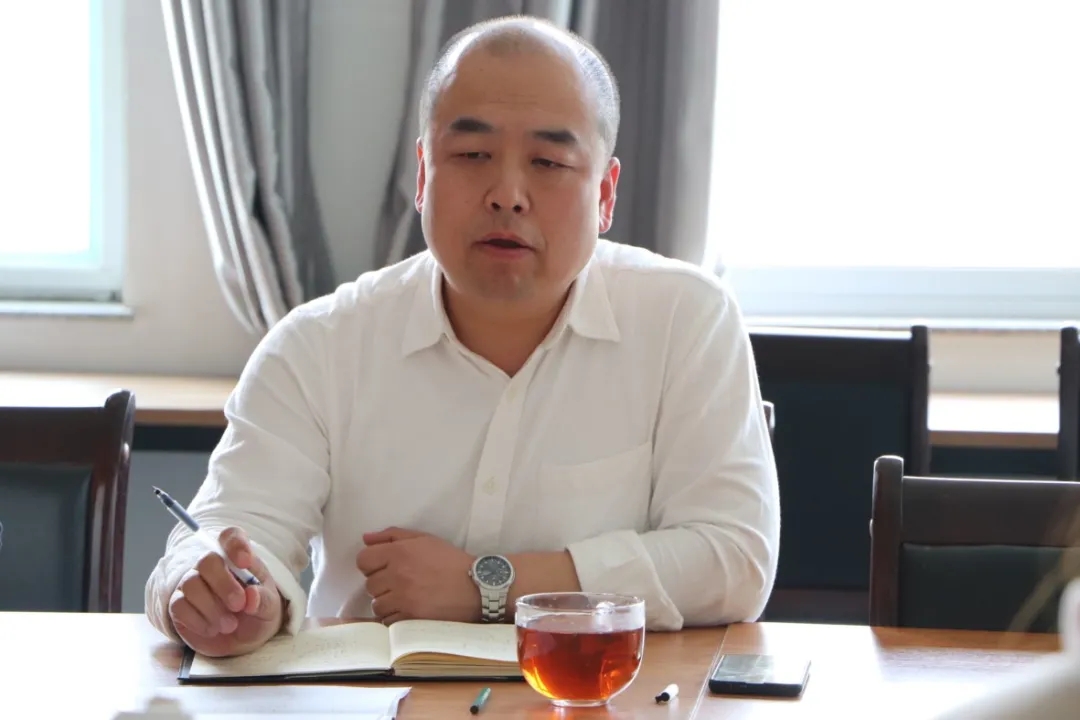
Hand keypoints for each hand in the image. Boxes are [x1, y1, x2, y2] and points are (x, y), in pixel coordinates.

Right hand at [168, 527, 283, 656]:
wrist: (243, 640)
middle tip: (239, 604)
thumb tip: (252, 594)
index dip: (235, 545)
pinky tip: (212, 629)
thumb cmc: (258, 613)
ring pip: (191, 584)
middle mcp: (213, 566)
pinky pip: (179, 605)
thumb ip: (264, 600)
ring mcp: (193, 584)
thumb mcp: (270, 608)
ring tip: (230, 625)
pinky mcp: (179, 605)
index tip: (245, 562)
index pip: (230, 536)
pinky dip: (198, 620)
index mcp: (238, 558)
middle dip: (223, 584)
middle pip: (207, 560)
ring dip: (212, 608)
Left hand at [356, 527, 478, 623]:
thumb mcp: (424, 539)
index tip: (384, 568)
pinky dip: (395, 618)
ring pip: (376, 605)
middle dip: (382, 584)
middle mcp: (397, 574)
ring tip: (406, 598)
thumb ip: (392, 535)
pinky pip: (387, 621)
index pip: (362, 560)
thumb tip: (366, 538)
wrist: (476, 587)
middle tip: (401, 583)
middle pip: (369, 584)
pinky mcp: (409, 618)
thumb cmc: (450, 561)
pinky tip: (410, 610)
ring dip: (388, 602)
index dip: (372, 564)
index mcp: (399, 552)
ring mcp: (403, 598)